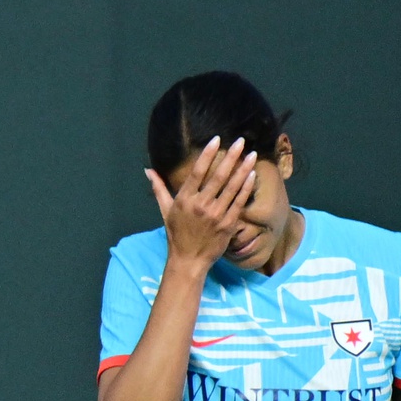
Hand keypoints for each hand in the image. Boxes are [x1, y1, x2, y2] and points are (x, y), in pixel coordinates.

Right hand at [143, 137, 254, 268]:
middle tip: (241, 141)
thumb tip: (148, 170)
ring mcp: (216, 215)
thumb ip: (159, 188)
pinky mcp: (228, 224)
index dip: (208, 155)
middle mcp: (200, 206)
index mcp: (184, 200)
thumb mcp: (165, 211)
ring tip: (252, 155)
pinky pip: (239, 202)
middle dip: (231, 157)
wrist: (189, 260)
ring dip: (243, 169)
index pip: (197, 172)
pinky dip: (245, 188)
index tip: (217, 140)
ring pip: (232, 188)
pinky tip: (251, 175)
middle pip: (218, 177)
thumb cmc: (176, 234)